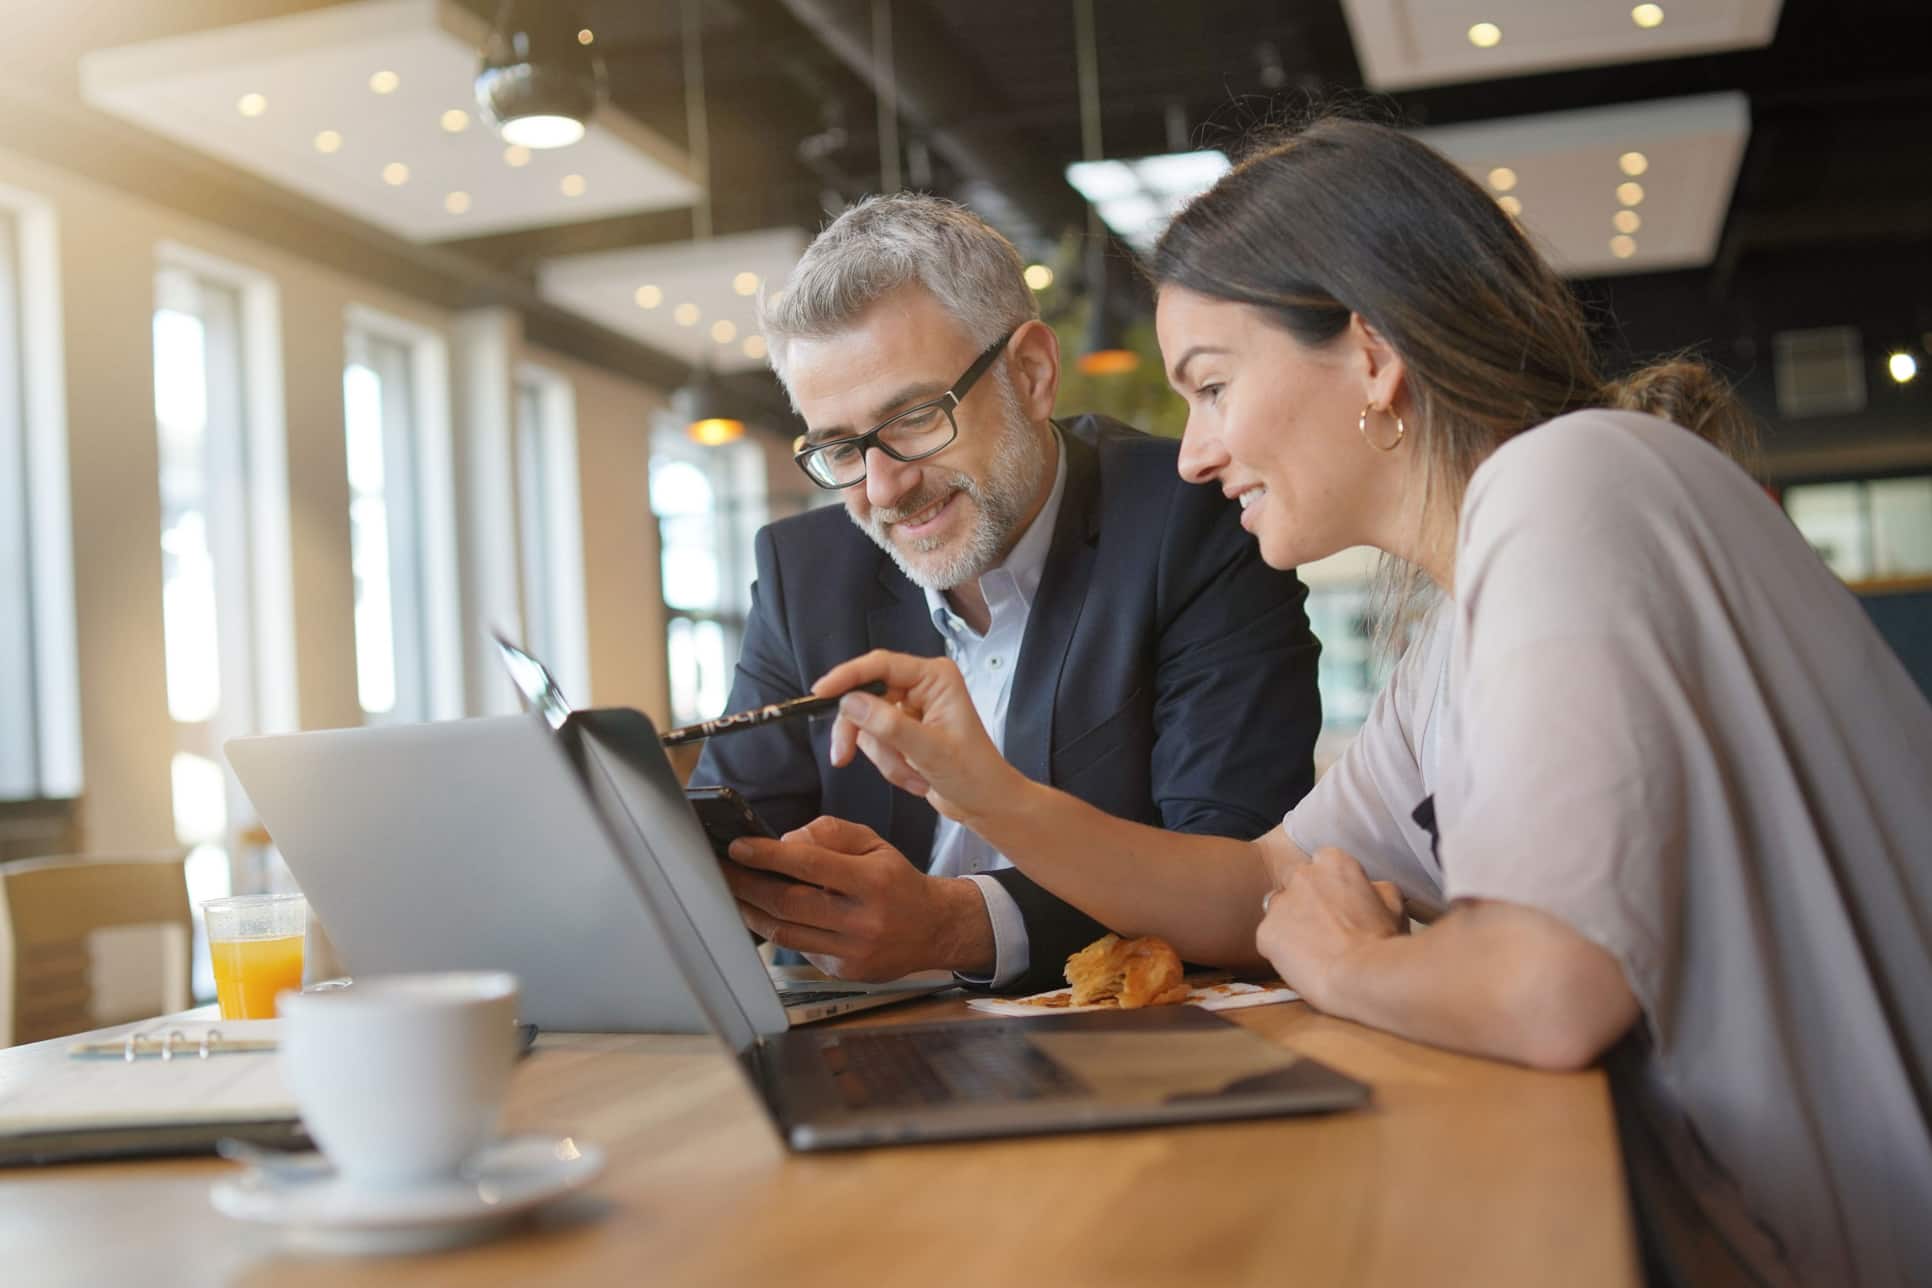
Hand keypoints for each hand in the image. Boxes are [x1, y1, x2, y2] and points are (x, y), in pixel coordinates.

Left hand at [722, 815, 993, 980]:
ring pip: (786, 932)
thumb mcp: (874, 843)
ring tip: (731, 892)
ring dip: (750, 911)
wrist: (933, 929)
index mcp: (872, 881)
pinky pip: (799, 948)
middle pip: (789, 903)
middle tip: (721, 870)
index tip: (738, 847)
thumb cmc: (896, 880)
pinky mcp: (844, 971)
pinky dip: (775, 930)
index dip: (769, 855)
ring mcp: (852, 952)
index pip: (811, 865)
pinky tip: (760, 914)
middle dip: (747, 884)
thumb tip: (785, 842)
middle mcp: (863, 920)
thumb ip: (829, 834)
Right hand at [812, 650, 1019, 826]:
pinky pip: (874, 743)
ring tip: (913, 775)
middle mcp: (921, 687)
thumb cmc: (974, 774)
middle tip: (843, 756)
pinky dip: (889, 765)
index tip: (819, 693)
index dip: (847, 677)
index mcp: (935, 677)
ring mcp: (910, 710)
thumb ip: (889, 725)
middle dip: (861, 732)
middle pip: (866, 697)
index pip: (880, 665)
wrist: (985, 805)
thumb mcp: (930, 750)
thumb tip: (850, 703)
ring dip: (884, 757)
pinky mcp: (902, 731)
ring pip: (867, 725)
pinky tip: (915, 777)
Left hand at [1255, 848, 1404, 1011]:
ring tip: (1313, 951)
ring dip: (1291, 925)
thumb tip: (1371, 889)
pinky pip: (1269, 939)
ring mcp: (1279, 903)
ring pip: (1279, 911)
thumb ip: (1375, 888)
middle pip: (1296, 884)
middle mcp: (1301, 875)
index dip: (1332, 887)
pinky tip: (1302, 964)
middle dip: (1307, 902)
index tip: (1340, 907)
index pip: (1324, 864)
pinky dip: (1281, 951)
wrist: (1361, 975)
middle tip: (1326, 929)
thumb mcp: (1393, 904)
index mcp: (1333, 862)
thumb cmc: (1383, 941)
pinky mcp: (1265, 932)